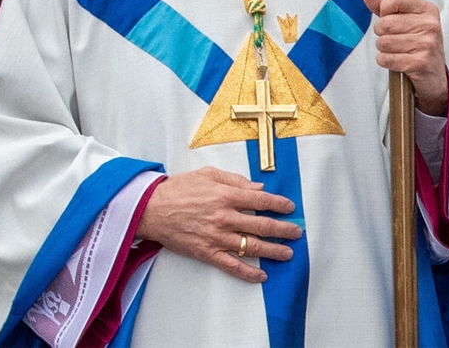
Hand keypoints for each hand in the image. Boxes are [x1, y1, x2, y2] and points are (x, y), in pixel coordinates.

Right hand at [135, 166, 301, 282]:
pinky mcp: (206, 252)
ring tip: (287, 253)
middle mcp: (224, 217)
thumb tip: (259, 188)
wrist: (151, 209)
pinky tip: (261, 274)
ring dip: (272, 251)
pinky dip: (247, 272)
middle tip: (297, 232)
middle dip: (283, 230)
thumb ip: (236, 180)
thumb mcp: (209, 174)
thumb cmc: (179, 189)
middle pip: (261, 225)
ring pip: (251, 246)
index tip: (290, 208)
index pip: (261, 201)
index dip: (279, 204)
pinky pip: (231, 265)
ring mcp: (216, 237)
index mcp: (226, 195)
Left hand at [363, 0, 448, 114]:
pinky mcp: (420, 62)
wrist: (434, 75)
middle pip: (386, 23)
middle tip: (392, 38)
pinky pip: (387, 58)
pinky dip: (385, 61)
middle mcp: (430, 25)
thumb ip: (386, 7)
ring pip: (384, 42)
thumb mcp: (406, 21)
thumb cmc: (419, 45)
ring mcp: (427, 44)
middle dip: (382, 33)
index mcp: (428, 10)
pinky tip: (396, 60)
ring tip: (396, 50)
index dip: (385, 8)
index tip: (388, 15)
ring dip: (384, 49)